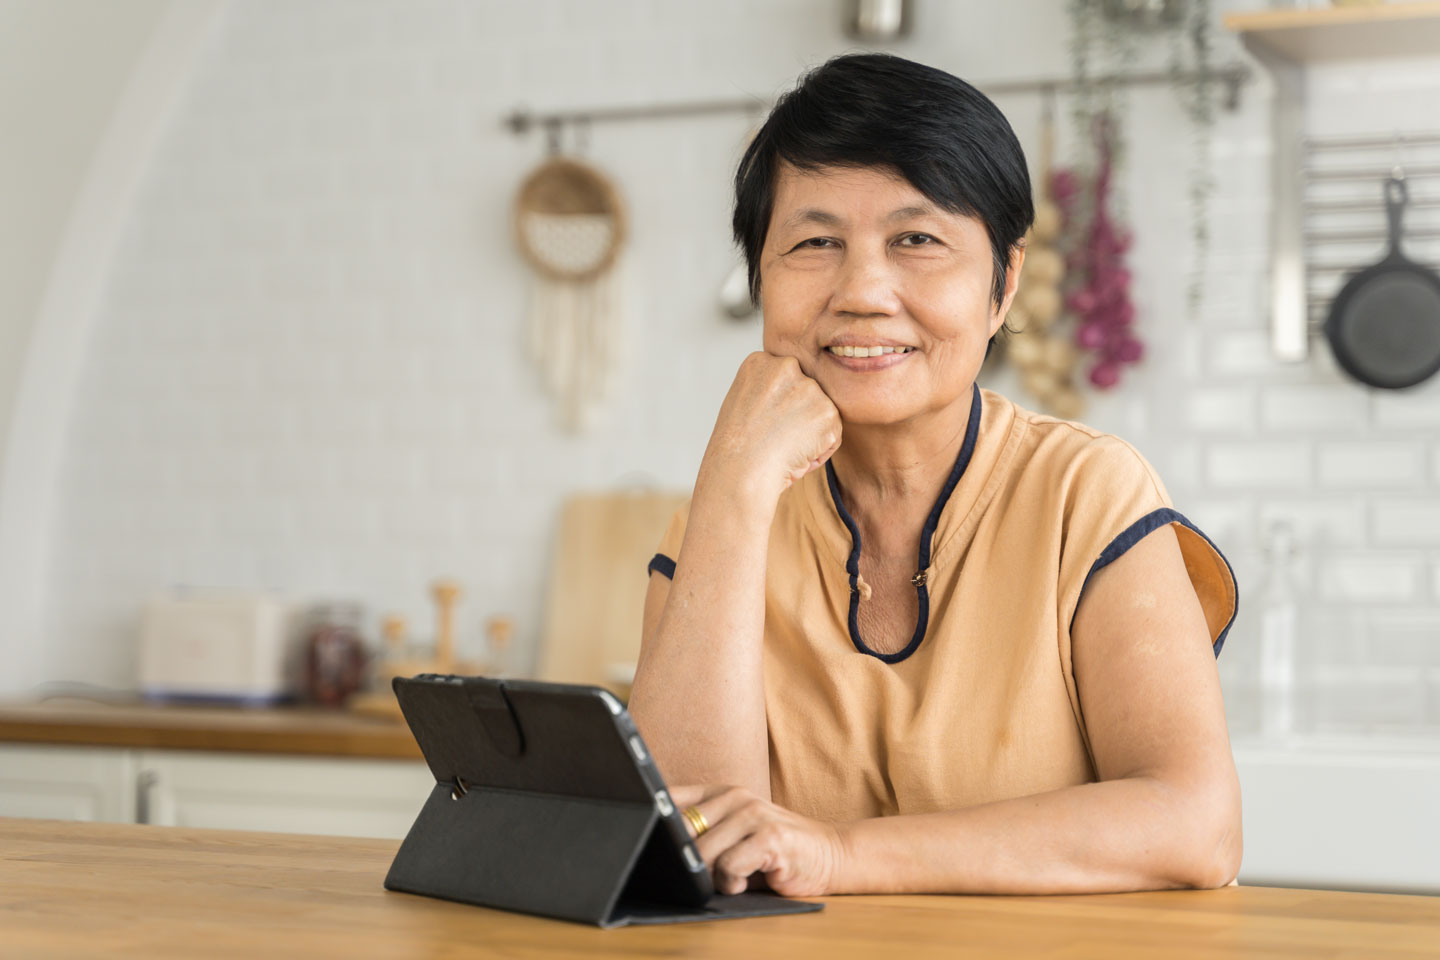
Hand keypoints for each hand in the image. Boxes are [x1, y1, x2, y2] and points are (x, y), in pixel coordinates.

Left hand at [671, 784, 842, 897]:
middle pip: (681, 833)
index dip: (654, 822)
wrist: (830, 854)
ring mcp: (753, 813)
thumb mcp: (732, 834)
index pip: (669, 798)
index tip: (648, 840)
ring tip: (732, 877)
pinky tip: (745, 881)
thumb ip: (701, 834)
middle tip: (705, 874)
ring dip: (712, 878)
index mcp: (719, 792)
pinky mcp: (770, 836)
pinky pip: (729, 866)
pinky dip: (731, 883)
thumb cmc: (774, 851)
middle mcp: (734, 796)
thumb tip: (655, 847)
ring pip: (702, 853)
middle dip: (686, 862)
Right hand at [699, 352, 841, 507]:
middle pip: (805, 393)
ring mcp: (810, 388)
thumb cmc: (735, 449)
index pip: (785, 380)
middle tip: (772, 437)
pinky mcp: (828, 412)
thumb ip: (768, 388)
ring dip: (809, 434)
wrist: (740, 473)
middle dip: (797, 416)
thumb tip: (793, 396)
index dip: (775, 408)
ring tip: (781, 447)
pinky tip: (795, 455)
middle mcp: (787, 366)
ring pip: (820, 413)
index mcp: (760, 361)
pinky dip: (819, 452)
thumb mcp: (741, 402)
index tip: (760, 423)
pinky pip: (832, 435)